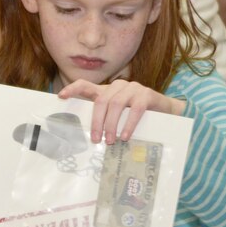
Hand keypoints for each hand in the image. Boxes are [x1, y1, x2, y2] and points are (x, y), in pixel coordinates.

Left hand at [58, 79, 184, 144]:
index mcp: (107, 91)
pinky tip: (126, 136)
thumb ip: (105, 120)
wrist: (165, 111)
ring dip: (111, 125)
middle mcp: (118, 86)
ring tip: (111, 141)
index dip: (73, 89)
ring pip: (116, 105)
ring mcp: (133, 88)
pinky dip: (128, 124)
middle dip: (97, 122)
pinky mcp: (146, 94)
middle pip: (101, 101)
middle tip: (96, 140)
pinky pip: (135, 109)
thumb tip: (91, 139)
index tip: (61, 97)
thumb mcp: (118, 116)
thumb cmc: (136, 116)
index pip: (85, 85)